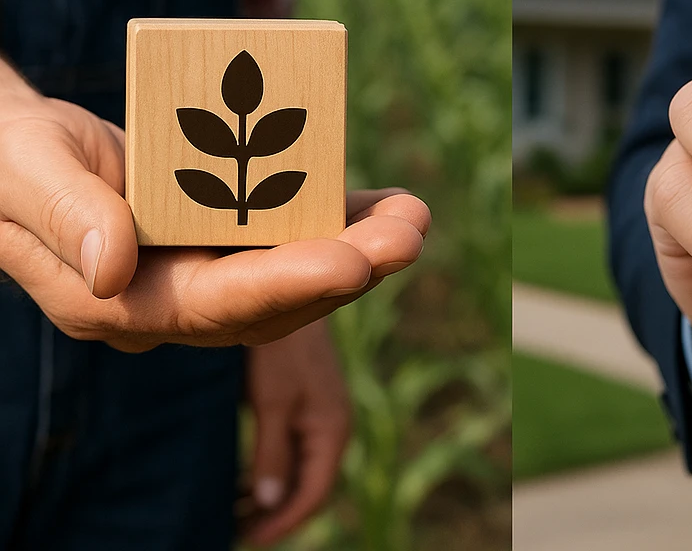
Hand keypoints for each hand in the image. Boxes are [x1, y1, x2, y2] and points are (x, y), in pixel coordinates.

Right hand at [0, 69, 429, 349]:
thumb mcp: (25, 171)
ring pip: (292, 271)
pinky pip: (288, 234)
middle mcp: (171, 298)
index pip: (211, 305)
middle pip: (271, 299)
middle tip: (411, 233)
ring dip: (359, 247)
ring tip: (414, 216)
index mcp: (116, 300)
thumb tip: (117, 268)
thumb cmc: (11, 158)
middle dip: (347, 269)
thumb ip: (67, 217)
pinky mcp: (221, 236)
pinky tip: (385, 204)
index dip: (285, 284)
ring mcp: (201, 269)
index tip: (353, 263)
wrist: (19, 153)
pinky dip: (338, 220)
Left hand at [242, 319, 349, 546]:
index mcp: (332, 430)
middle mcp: (332, 424)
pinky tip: (246, 474)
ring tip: (234, 507)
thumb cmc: (281, 349)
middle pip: (308, 485)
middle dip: (274, 512)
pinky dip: (273, 466)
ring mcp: (321, 411)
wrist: (293, 290)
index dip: (281, 523)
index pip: (312, 495)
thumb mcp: (272, 402)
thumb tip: (269, 503)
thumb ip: (272, 453)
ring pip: (301, 467)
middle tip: (233, 527)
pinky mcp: (308, 398)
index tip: (245, 538)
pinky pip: (295, 446)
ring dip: (272, 491)